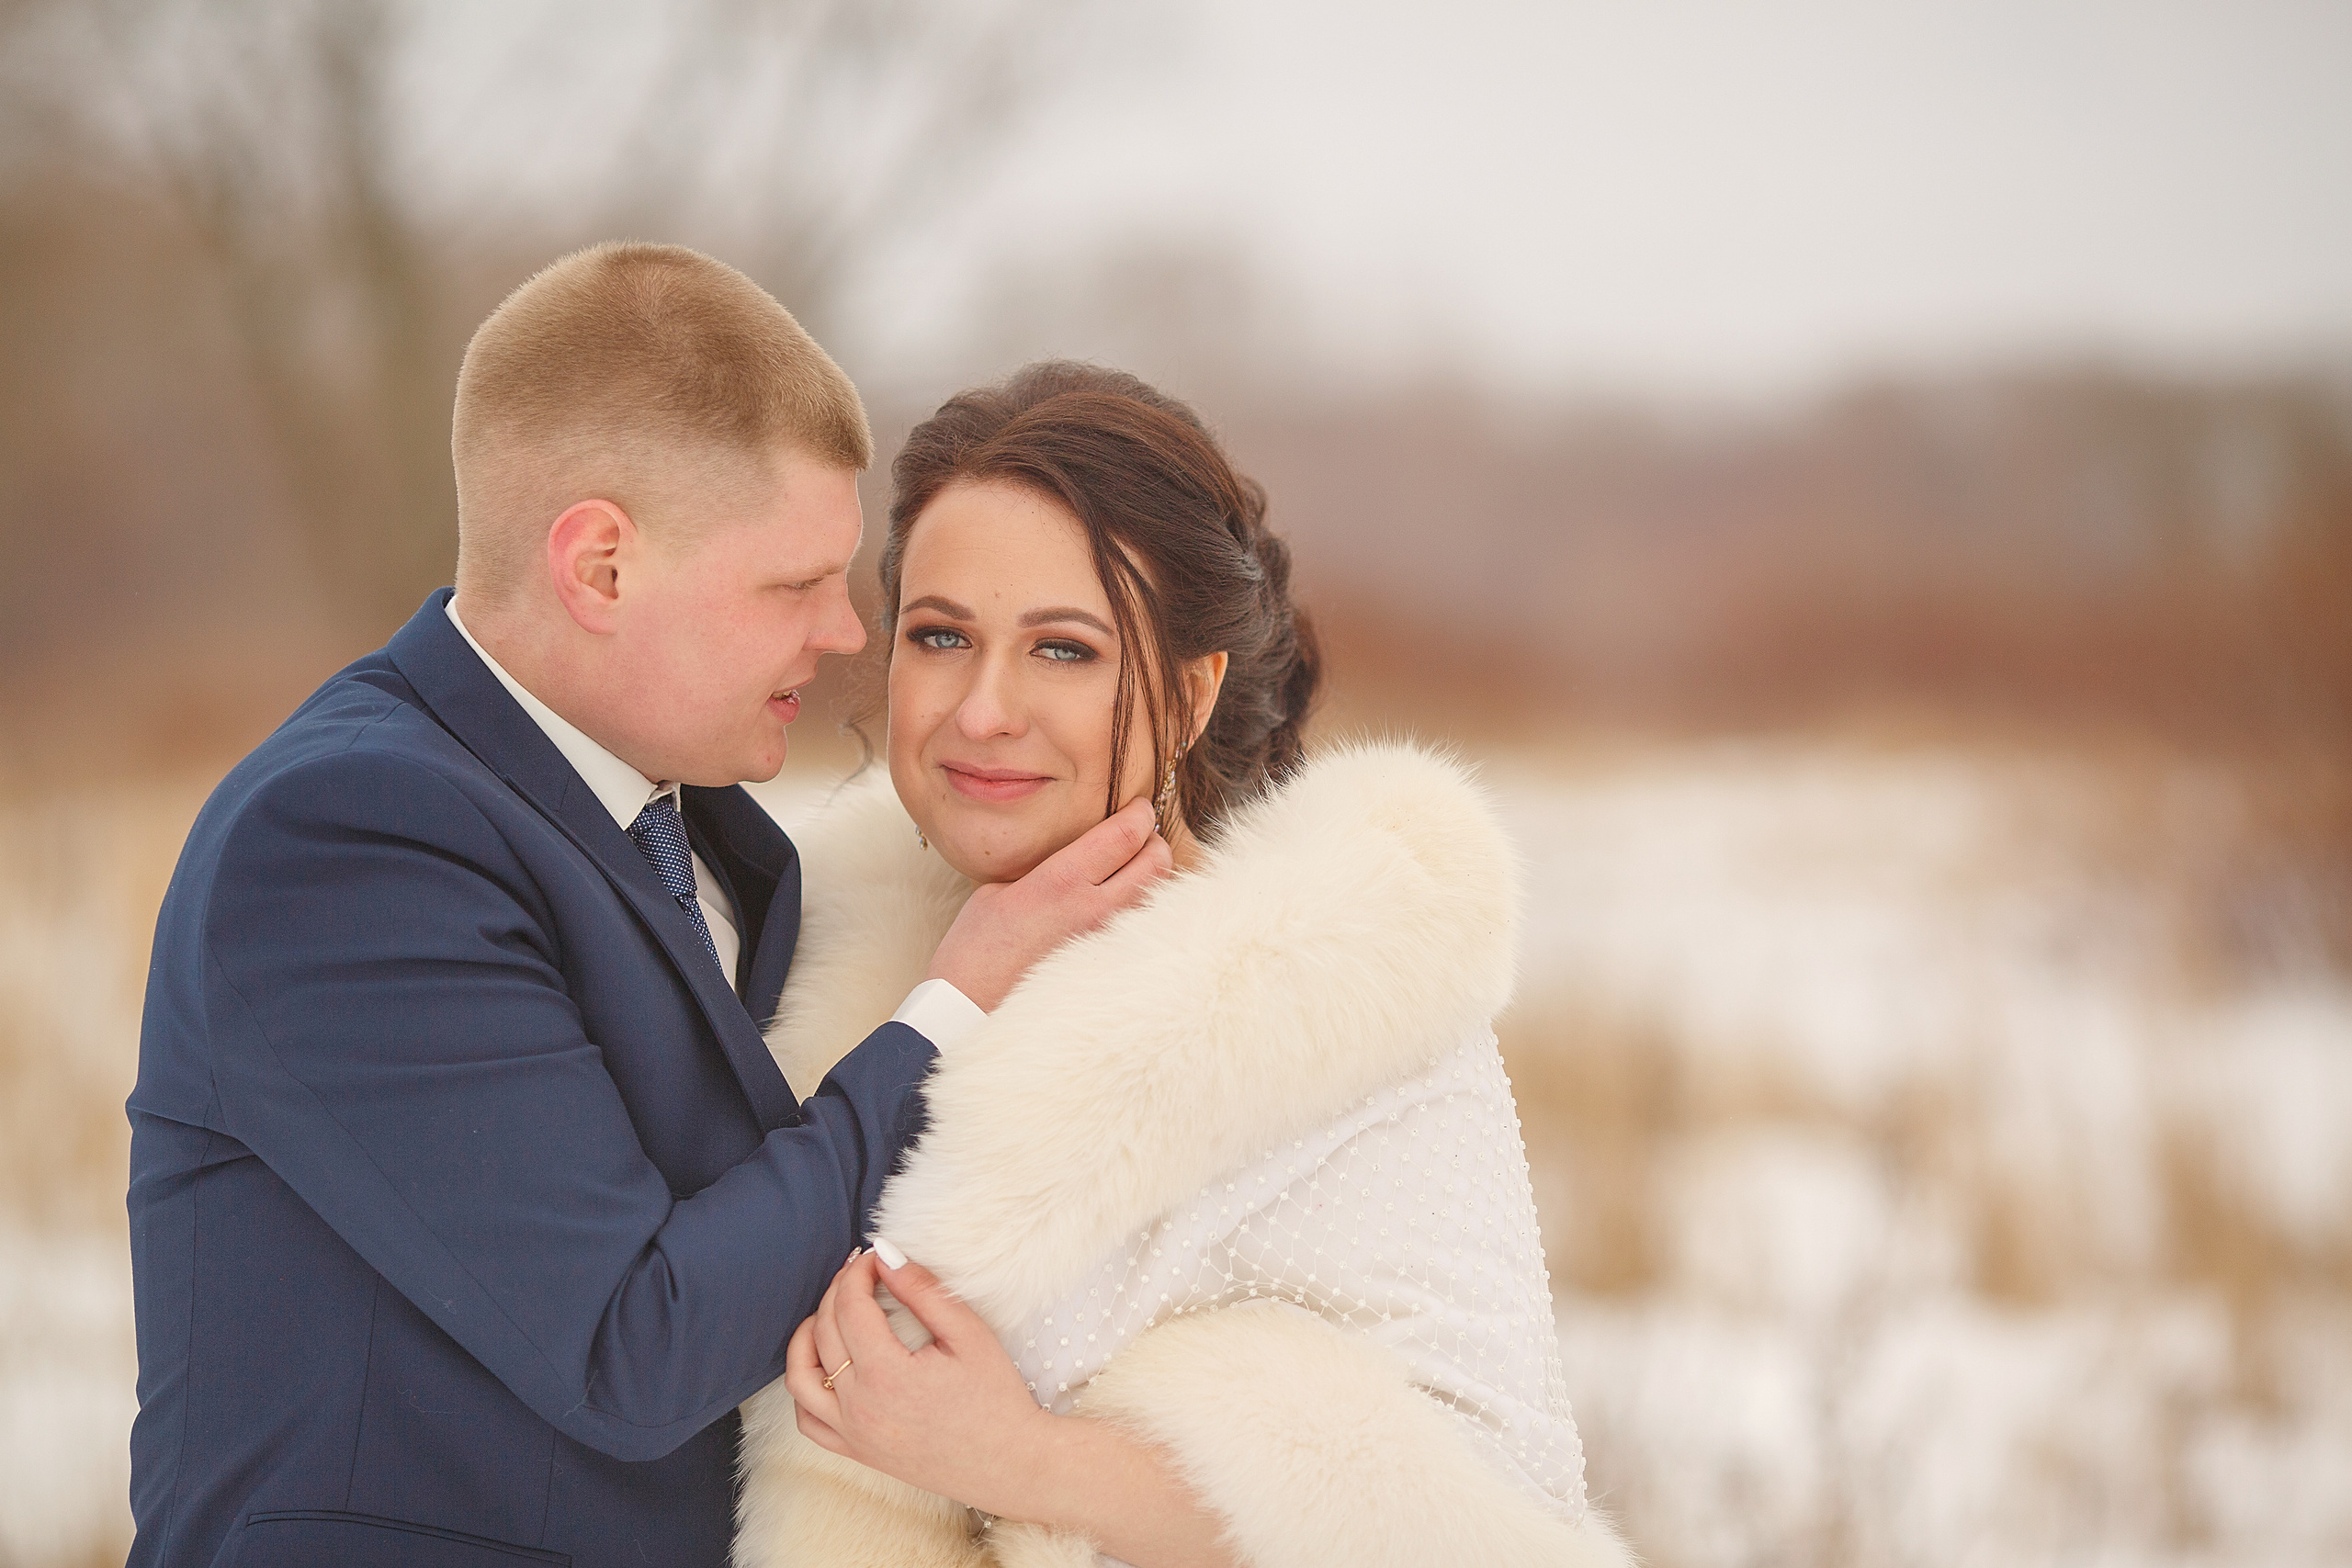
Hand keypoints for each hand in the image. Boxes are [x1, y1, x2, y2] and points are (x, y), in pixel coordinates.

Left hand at [785, 1248, 1050, 1518]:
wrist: (1008, 1463)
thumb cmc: (996, 1398)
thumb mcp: (969, 1334)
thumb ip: (923, 1291)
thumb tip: (885, 1254)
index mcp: (887, 1375)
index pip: (851, 1306)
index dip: (859, 1272)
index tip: (875, 1256)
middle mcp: (859, 1407)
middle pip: (823, 1332)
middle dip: (839, 1291)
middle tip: (862, 1271)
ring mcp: (852, 1434)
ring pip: (800, 1376)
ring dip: (807, 1335)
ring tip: (832, 1311)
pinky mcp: (856, 1451)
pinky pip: (808, 1419)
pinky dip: (805, 1386)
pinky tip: (824, 1363)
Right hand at [926, 798, 1170, 1010]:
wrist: (967, 1010)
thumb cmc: (974, 949)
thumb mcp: (999, 890)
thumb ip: (1046, 868)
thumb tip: (1075, 856)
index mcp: (1063, 881)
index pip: (1125, 835)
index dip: (1140, 814)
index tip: (1139, 806)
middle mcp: (1094, 909)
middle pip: (1158, 863)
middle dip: (1154, 842)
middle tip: (1140, 837)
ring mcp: (1106, 942)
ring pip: (1159, 897)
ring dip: (1153, 877)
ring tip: (1133, 870)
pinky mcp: (1108, 968)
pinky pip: (1142, 929)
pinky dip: (1143, 911)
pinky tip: (1122, 907)